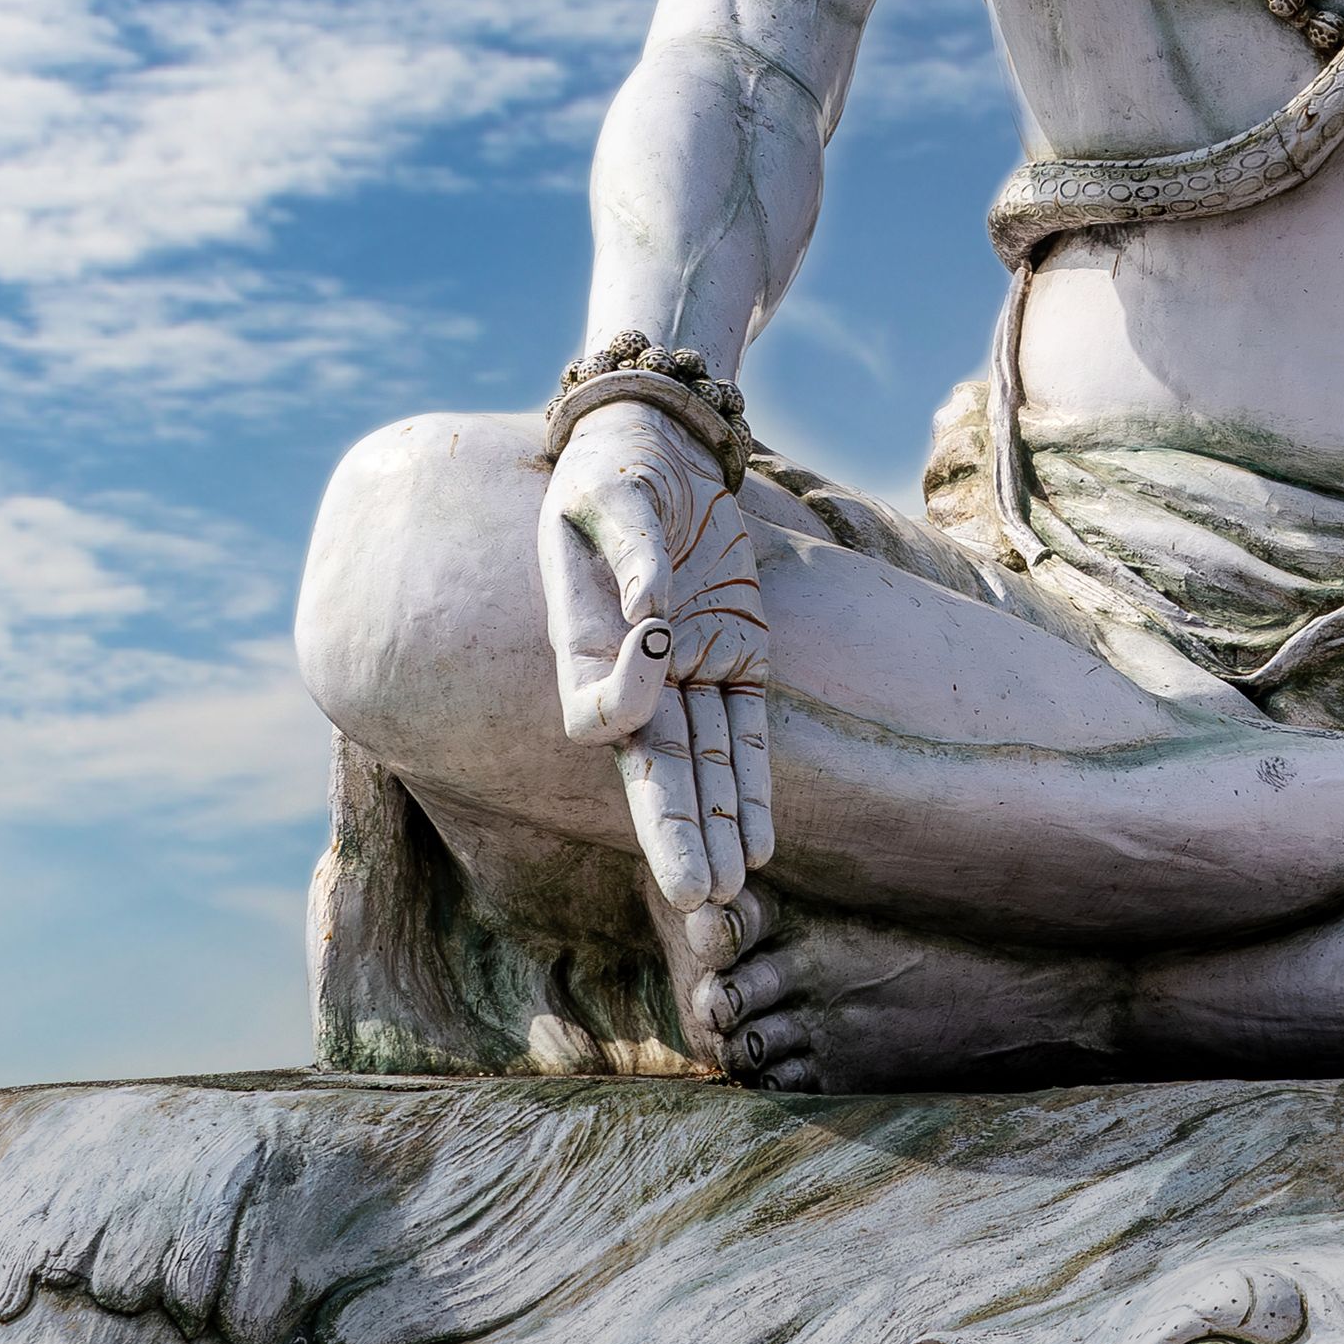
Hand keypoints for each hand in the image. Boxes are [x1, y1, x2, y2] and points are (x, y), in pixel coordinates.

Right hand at [537, 400, 773, 911]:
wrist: (659, 447)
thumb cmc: (618, 467)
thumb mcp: (612, 491)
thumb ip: (633, 547)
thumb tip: (655, 609)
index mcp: (583, 642)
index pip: (596, 711)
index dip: (625, 695)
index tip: (657, 636)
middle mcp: (633, 672)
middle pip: (651, 767)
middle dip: (676, 829)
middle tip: (697, 896)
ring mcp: (689, 670)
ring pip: (704, 766)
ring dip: (719, 827)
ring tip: (733, 894)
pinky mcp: (737, 657)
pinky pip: (746, 733)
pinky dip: (754, 787)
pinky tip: (760, 847)